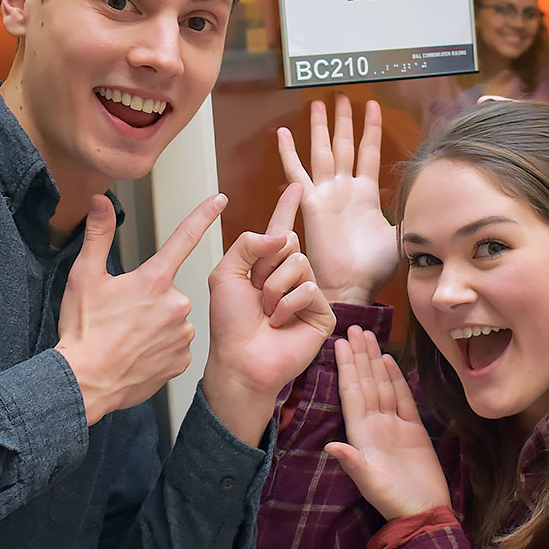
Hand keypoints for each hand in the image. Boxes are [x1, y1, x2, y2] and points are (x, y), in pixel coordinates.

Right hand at [58, 193, 225, 424]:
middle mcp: (176, 302)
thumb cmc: (83, 330)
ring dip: (156, 325)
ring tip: (129, 338)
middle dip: (150, 300)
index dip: (204, 215)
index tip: (221, 198)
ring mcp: (183, 332)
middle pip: (169, 290)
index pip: (184, 237)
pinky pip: (176, 345)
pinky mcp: (183, 358)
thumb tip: (100, 200)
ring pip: (174, 319)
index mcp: (154, 279)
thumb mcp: (84, 277)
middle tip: (123, 317)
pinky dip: (160, 347)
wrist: (85, 382)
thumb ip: (98, 235)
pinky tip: (139, 354)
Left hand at [204, 183, 335, 446]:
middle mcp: (290, 277)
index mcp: (267, 266)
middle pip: (290, 244)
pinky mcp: (322, 312)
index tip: (297, 187)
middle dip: (266, 266)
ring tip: (266, 311)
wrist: (240, 361)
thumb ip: (247, 244)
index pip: (280, 230)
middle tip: (256, 292)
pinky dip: (288, 304)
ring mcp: (308, 294)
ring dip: (274, 288)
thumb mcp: (226, 275)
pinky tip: (280, 322)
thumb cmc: (230, 324)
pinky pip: (309, 288)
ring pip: (300, 264)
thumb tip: (281, 235)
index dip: (287, 208)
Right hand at [277, 93, 397, 303]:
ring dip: (320, 127)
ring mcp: (326, 194)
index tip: (372, 105)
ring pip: (322, 151)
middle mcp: (344, 189)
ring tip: (318, 103)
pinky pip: (296, 173)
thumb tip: (426, 202)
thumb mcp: (399, 233)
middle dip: (343, 119)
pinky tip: (283, 134)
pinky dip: (288, 153)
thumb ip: (406, 212)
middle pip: (344, 144)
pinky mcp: (310, 203)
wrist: (352, 286)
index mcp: (365, 193)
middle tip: (341, 96)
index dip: (370, 128)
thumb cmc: (374, 268)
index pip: (368, 151)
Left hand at [324, 326, 450, 520]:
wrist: (424, 512)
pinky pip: (402, 398)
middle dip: (359, 355)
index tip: (340, 344)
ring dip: (374, 361)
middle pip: (365, 382)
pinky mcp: (413, 429)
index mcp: (362, 434)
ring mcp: (393, 425)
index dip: (346, 367)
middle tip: (354, 328)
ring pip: (382, 385)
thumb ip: (353, 463)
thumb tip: (330, 447)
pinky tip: (389, 361)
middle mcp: (375, 424)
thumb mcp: (371, 483)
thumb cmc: (395, 501)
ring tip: (369, 337)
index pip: (351, 393)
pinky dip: (396, 378)